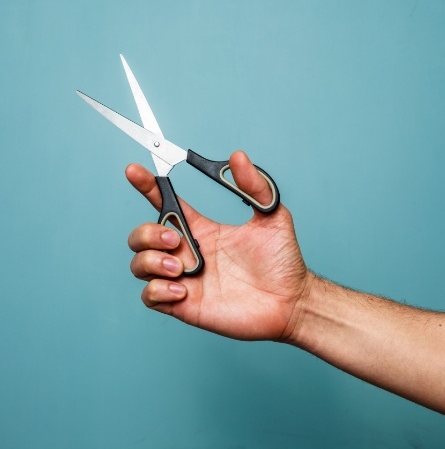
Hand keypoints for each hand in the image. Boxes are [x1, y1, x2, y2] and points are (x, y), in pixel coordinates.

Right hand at [126, 151, 310, 341]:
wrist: (291, 300)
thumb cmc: (282, 260)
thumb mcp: (272, 216)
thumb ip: (254, 186)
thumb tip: (238, 157)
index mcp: (201, 229)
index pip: (164, 203)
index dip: (147, 186)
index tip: (135, 170)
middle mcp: (187, 252)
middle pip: (141, 235)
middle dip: (148, 233)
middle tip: (177, 240)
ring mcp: (184, 278)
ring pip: (139, 264)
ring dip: (151, 260)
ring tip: (182, 268)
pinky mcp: (184, 305)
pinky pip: (149, 296)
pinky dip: (158, 290)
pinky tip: (184, 290)